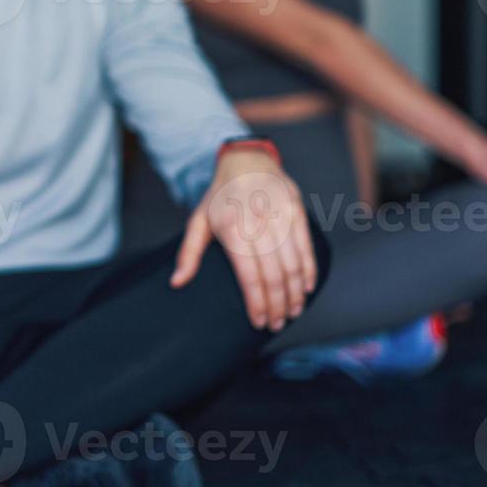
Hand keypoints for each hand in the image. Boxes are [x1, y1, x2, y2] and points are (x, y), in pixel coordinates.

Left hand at [172, 150, 317, 331]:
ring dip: (295, 294)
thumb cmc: (220, 197)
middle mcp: (258, 223)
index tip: (258, 322)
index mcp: (232, 229)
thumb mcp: (198, 221)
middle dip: (277, 306)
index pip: (249, 276)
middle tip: (276, 325)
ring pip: (293, 265)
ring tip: (292, 313)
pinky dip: (309, 272)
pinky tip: (306, 289)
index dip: (256, 303)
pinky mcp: (297, 212)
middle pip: (274, 275)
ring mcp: (280, 216)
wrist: (246, 161)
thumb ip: (188, 254)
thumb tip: (177, 283)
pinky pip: (307, 248)